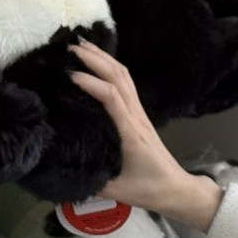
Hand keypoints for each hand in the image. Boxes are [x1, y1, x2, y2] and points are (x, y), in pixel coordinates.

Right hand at [69, 38, 223, 230]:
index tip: (69, 76)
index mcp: (130, 132)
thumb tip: (60, 170)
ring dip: (104, 58)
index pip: (112, 98)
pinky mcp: (139, 114)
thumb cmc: (149, 189)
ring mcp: (139, 113)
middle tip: (71, 47)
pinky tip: (97, 64)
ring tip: (82, 46)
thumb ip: (90, 180)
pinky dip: (110, 68)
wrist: (177, 189)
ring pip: (124, 76)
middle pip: (119, 77)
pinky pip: (125, 84)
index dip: (92, 83)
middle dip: (96, 59)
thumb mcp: (116, 190)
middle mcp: (136, 116)